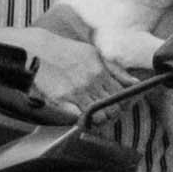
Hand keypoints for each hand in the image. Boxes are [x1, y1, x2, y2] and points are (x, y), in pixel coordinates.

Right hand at [19, 28, 140, 121]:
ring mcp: (75, 93)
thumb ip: (115, 70)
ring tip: (94, 115)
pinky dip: (82, 121)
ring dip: (98, 119)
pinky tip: (81, 116)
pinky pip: (78, 119)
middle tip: (107, 112)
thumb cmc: (66, 52)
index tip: (118, 105)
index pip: (120, 95)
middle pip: (111, 108)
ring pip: (97, 117)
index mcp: (99, 71)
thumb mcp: (94, 55)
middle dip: (112, 113)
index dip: (122, 103)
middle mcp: (89, 83)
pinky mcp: (60, 101)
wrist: (38, 51)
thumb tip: (134, 82)